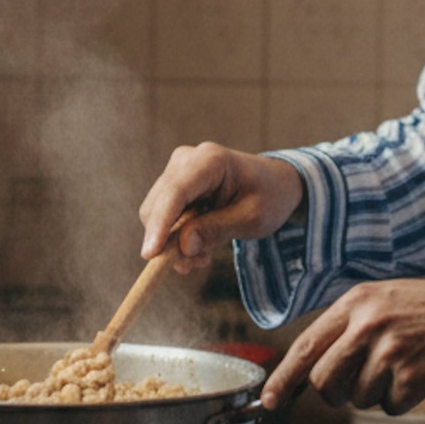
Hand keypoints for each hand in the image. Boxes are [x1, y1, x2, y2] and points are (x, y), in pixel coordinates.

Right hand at [139, 143, 305, 275]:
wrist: (274, 183)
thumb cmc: (269, 196)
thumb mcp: (252, 219)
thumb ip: (216, 230)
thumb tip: (182, 246)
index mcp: (210, 160)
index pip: (176, 193)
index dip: (161, 224)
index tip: (150, 255)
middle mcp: (186, 160)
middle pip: (157, 206)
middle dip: (169, 241)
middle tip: (197, 263)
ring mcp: (176, 171)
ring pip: (155, 214)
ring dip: (174, 242)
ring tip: (204, 255)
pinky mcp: (173, 185)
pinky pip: (162, 217)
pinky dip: (175, 237)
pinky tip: (199, 245)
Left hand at [261, 277, 424, 414]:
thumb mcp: (388, 301)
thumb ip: (351, 328)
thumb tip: (315, 370)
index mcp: (357, 302)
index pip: (307, 345)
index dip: (283, 377)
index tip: (269, 401)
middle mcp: (368, 323)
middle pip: (324, 380)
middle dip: (335, 394)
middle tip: (358, 385)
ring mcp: (391, 349)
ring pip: (358, 397)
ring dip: (380, 393)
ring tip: (407, 366)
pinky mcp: (413, 375)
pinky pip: (391, 406)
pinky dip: (405, 400)